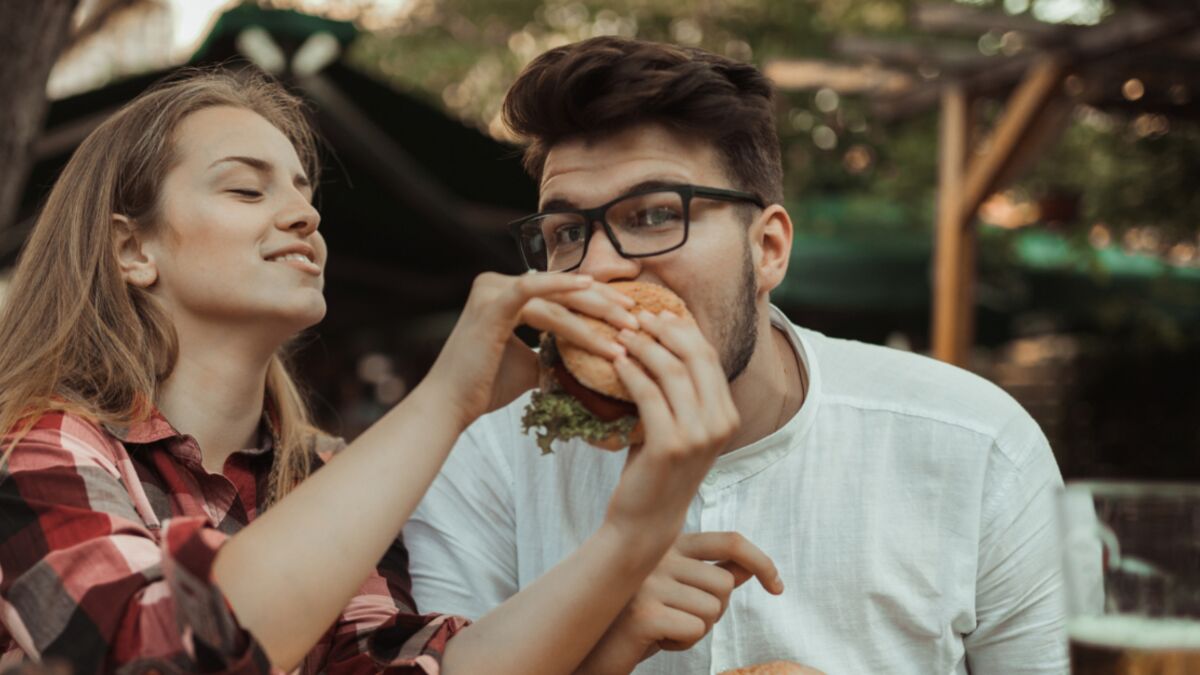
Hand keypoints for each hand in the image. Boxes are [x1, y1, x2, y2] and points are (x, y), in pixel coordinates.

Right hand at [424, 272, 638, 428]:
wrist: (450, 406)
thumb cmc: (485, 387)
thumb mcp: (528, 366)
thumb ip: (553, 353)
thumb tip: (588, 360)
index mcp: (506, 294)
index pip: (561, 296)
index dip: (597, 304)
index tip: (630, 316)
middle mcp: (497, 284)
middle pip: (562, 292)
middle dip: (604, 304)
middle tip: (638, 316)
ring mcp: (492, 290)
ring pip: (556, 298)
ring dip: (594, 311)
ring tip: (626, 325)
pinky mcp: (490, 302)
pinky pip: (531, 289)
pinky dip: (560, 286)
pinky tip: (589, 288)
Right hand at [576, 532, 782, 674]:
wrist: (589, 647)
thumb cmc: (635, 622)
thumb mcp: (674, 593)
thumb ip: (707, 576)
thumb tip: (749, 568)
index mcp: (666, 543)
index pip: (729, 542)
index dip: (762, 562)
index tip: (777, 587)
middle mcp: (657, 554)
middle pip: (726, 584)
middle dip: (714, 612)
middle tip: (679, 619)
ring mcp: (648, 581)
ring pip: (713, 610)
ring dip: (696, 630)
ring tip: (662, 628)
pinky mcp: (643, 612)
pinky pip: (695, 629)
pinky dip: (682, 643)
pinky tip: (654, 640)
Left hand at [604, 309, 739, 535]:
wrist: (646, 519)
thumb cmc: (657, 468)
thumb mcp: (679, 426)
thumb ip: (682, 393)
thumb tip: (664, 341)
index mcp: (728, 415)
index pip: (708, 357)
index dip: (683, 329)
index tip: (657, 313)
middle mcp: (721, 423)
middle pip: (695, 356)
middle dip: (664, 329)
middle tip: (636, 316)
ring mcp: (698, 436)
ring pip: (671, 371)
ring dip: (643, 346)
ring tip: (619, 334)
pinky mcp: (670, 446)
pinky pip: (648, 394)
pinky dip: (630, 372)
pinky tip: (614, 361)